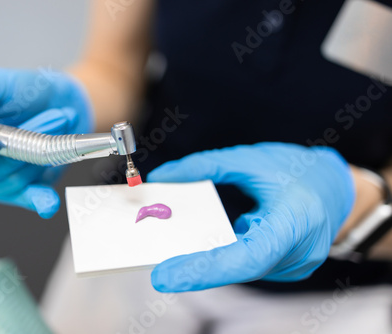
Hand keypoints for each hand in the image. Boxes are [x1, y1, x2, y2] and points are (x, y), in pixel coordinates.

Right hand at [0, 69, 92, 218]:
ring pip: (8, 180)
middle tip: (43, 116)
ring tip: (56, 118)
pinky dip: (40, 200)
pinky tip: (48, 202)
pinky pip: (29, 199)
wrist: (60, 102)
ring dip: (35, 148)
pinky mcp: (22, 191)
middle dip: (11, 145)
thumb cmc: (19, 93)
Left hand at [147, 142, 354, 291]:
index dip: (205, 269)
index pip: (247, 257)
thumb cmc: (299, 170)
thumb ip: (205, 167)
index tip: (165, 276)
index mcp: (294, 221)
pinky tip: (209, 252)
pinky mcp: (288, 267)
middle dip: (199, 266)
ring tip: (179, 258)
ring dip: (212, 262)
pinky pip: (249, 266)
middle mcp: (299, 252)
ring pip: (242, 269)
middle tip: (161, 267)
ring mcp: (296, 265)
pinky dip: (226, 258)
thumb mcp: (250, 160)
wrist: (337, 187)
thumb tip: (163, 176)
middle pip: (239, 266)